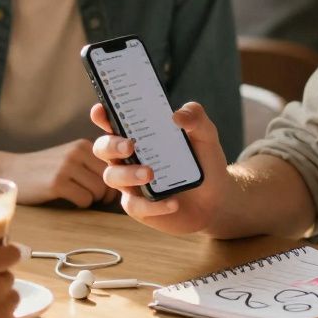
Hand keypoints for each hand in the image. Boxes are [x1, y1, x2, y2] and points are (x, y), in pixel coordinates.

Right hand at [0, 142, 115, 207]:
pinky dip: (81, 204)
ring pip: (99, 191)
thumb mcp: (69, 156)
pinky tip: (69, 200)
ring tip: (79, 196)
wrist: (10, 171)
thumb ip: (92, 163)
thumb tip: (123, 181)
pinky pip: (84, 200)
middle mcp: (77, 152)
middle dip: (106, 193)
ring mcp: (66, 167)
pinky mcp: (57, 183)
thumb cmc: (45, 168)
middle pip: (109, 180)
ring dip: (93, 200)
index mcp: (83, 145)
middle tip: (95, 197)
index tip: (111, 187)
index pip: (114, 165)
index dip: (115, 180)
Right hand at [90, 101, 229, 234]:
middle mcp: (129, 156)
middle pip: (103, 148)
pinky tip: (173, 203)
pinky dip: (153, 204)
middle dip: (111, 145)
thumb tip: (177, 115)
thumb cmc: (204, 161)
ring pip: (112, 177)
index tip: (100, 110)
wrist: (216, 198)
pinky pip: (135, 205)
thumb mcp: (206, 135)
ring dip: (128, 174)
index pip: (113, 121)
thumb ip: (195, 118)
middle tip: (129, 145)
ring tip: (150, 174)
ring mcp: (131, 182)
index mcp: (140, 133)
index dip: (103, 115)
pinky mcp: (139, 206)